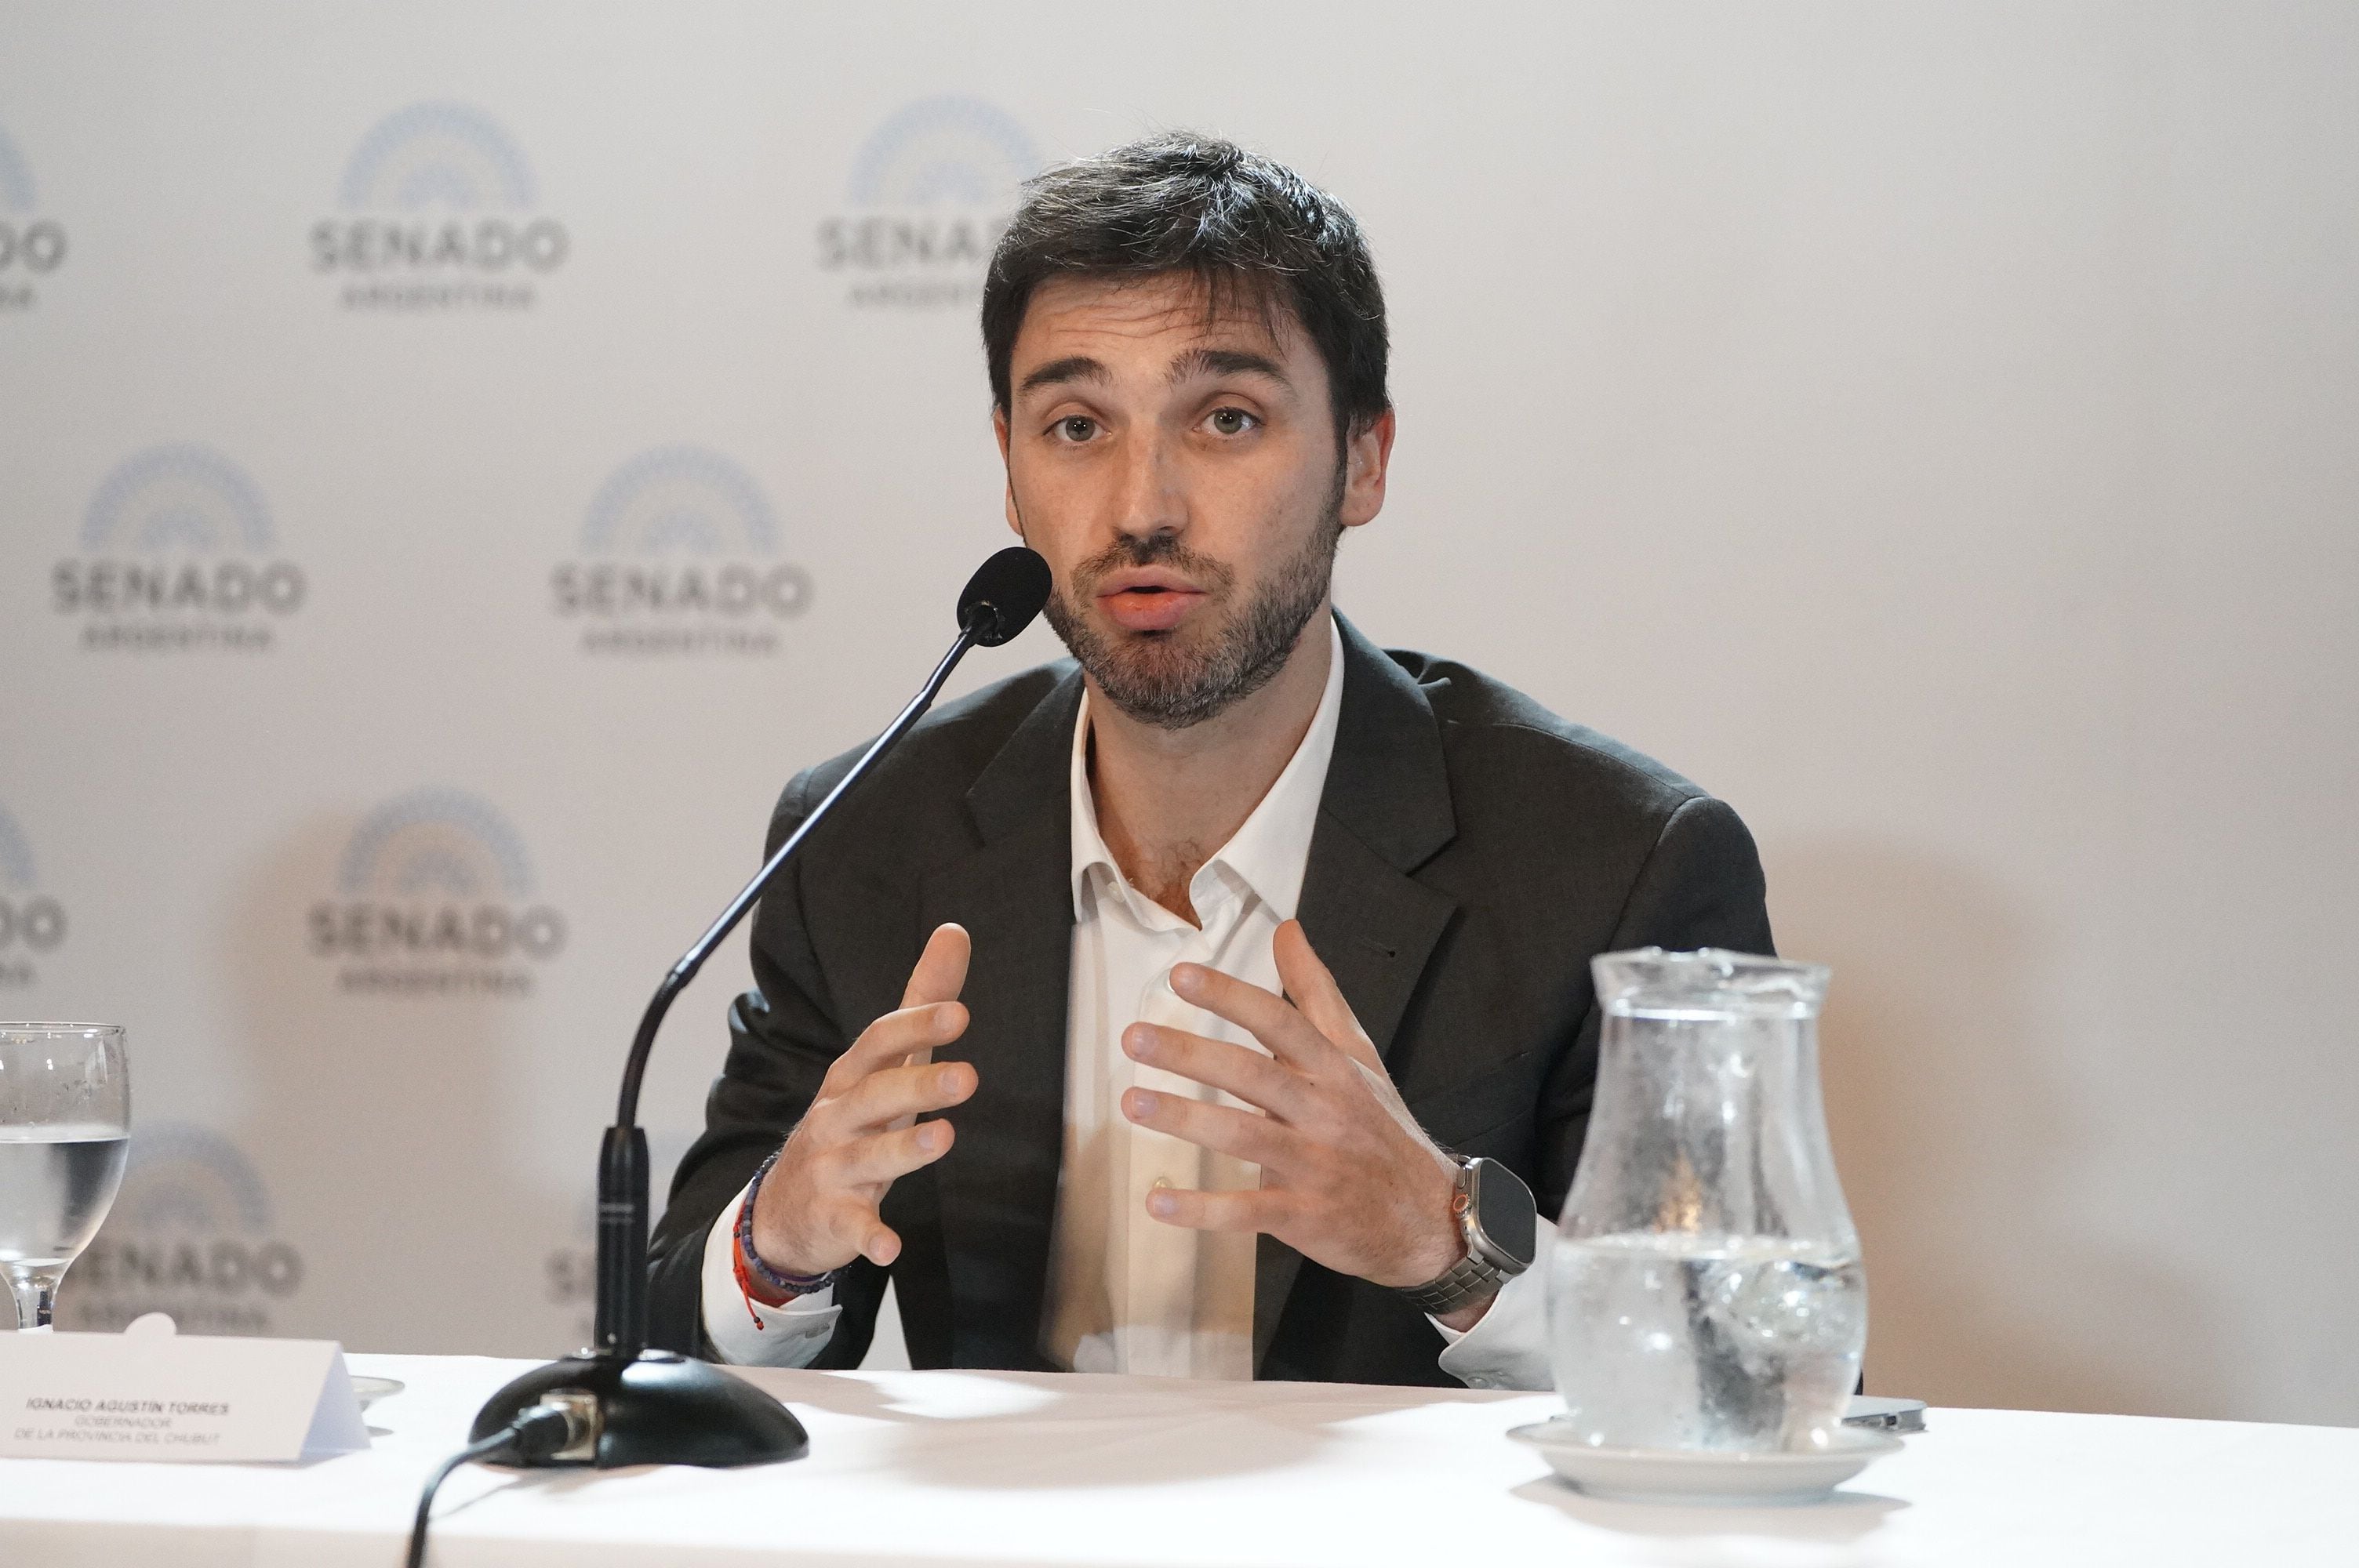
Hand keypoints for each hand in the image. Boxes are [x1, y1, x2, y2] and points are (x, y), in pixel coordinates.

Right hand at [749, 923, 974, 1275]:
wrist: (785, 1208)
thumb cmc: (850, 1124)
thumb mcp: (882, 1063)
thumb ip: (920, 1002)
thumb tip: (955, 931)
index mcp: (852, 1077)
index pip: (879, 1043)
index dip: (915, 1026)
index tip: (959, 1013)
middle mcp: (838, 1119)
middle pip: (875, 1096)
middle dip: (918, 1085)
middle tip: (969, 1076)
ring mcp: (832, 1169)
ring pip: (867, 1158)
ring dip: (903, 1149)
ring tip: (943, 1137)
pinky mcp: (835, 1219)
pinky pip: (853, 1228)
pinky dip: (870, 1238)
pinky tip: (892, 1247)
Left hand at [1118, 920, 1471, 1305]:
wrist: (1429, 1218)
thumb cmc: (1380, 1128)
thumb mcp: (1358, 1055)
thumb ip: (1316, 993)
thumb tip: (1287, 929)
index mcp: (1332, 1068)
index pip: (1278, 1022)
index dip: (1230, 997)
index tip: (1180, 976)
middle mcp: (1324, 1111)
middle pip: (1253, 1074)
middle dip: (1192, 1054)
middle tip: (1135, 1039)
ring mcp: (1315, 1164)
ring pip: (1245, 1135)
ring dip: (1187, 1119)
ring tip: (1133, 1104)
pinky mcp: (1305, 1216)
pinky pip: (1248, 1209)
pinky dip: (1203, 1209)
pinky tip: (1157, 1201)